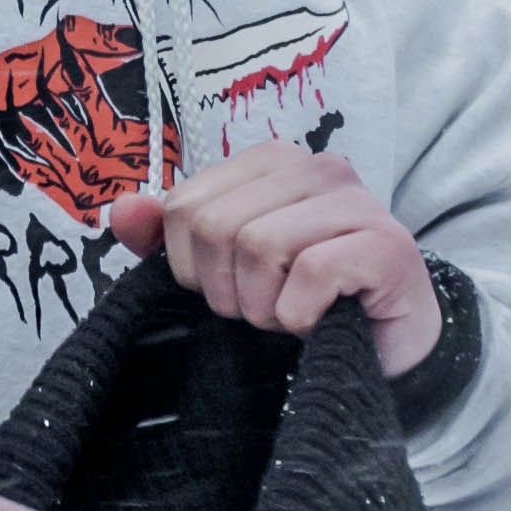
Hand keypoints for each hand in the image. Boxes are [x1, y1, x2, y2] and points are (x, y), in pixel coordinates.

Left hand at [103, 145, 440, 375]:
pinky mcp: (387, 245)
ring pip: (261, 248)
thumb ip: (168, 235)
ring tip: (290, 315)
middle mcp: (316, 168)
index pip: (184, 206)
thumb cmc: (300, 299)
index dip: (188, 266)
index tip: (227, 286)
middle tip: (261, 309)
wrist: (383, 349)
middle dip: (227, 290)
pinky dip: (302, 316)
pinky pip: (311, 275)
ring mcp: (358, 202)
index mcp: (271, 162)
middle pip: (217, 227)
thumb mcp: (223, 268)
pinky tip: (320, 322)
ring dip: (265, 307)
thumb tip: (124, 211)